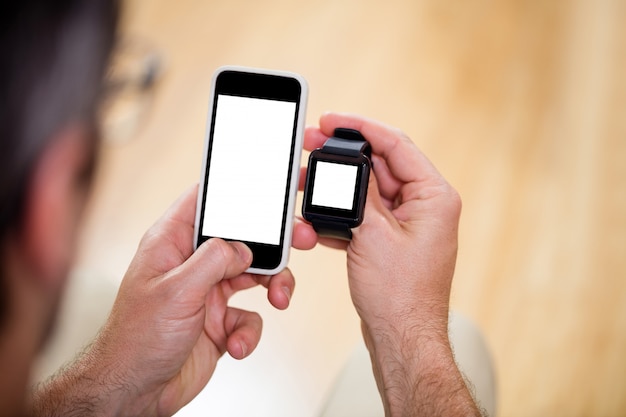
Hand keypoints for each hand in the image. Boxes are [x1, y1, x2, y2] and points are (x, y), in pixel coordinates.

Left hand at [31, 185, 315, 416]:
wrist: (137, 392)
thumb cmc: (136, 340)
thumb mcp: (176, 291)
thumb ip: (213, 260)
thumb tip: (242, 248)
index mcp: (172, 243)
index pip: (207, 202)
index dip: (237, 190)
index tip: (270, 188)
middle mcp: (192, 263)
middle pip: (242, 239)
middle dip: (272, 244)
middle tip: (299, 240)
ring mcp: (207, 291)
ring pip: (254, 275)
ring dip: (273, 286)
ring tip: (280, 298)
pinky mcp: (219, 320)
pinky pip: (250, 315)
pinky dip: (250, 331)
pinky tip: (235, 342)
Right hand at [303, 113, 478, 415]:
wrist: (400, 339)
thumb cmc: (399, 295)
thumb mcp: (373, 234)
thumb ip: (358, 192)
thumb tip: (345, 162)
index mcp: (434, 196)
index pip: (396, 144)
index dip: (361, 127)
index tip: (331, 120)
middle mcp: (425, 205)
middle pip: (379, 166)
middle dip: (342, 158)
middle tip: (311, 145)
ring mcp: (407, 224)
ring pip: (366, 192)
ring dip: (337, 189)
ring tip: (306, 184)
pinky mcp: (391, 240)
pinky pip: (363, 216)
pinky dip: (341, 215)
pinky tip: (318, 220)